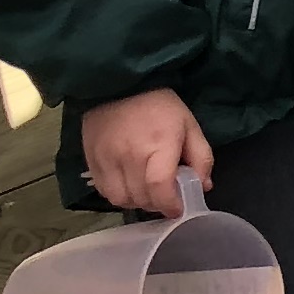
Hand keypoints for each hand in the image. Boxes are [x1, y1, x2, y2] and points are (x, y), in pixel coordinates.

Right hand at [83, 89, 214, 217]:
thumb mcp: (190, 126)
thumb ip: (201, 158)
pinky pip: (103, 190)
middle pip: (141, 198)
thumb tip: (202, 187)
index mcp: (158, 145)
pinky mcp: (90, 159)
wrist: (119, 84)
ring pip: (120, 199)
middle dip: (157, 204)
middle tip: (165, 197)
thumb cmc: (160, 106)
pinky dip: (118, 194)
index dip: (170, 205)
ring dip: (136, 201)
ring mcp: (106, 158)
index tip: (178, 210)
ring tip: (146, 191)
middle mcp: (129, 155)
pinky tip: (128, 184)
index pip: (160, 188)